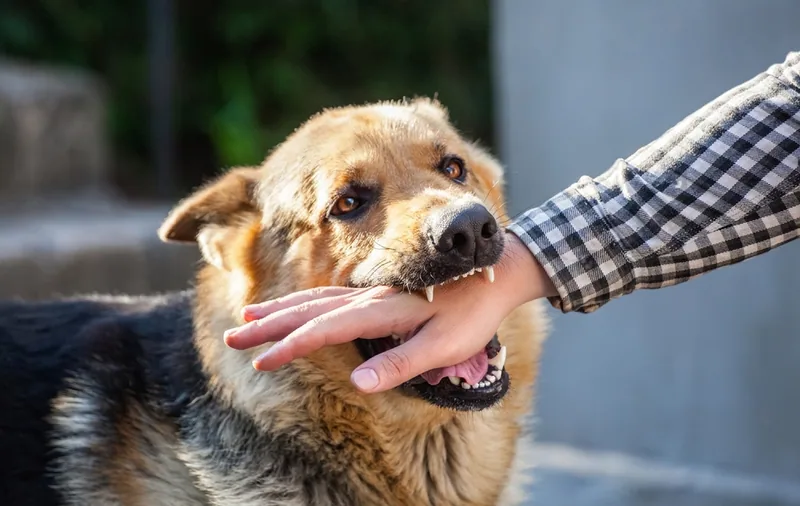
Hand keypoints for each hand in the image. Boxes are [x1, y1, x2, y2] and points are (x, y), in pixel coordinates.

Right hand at [223, 232, 555, 392]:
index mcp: (383, 311)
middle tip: (234, 335)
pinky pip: (331, 296)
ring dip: (281, 309)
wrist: (496, 272)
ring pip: (316, 299)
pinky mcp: (378, 294)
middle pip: (309, 310)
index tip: (262, 361)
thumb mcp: (445, 345)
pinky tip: (296, 308)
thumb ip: (402, 363)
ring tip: (250, 316)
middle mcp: (370, 298)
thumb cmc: (473, 314)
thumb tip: (359, 383)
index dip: (291, 346)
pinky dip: (305, 302)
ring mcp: (372, 293)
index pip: (326, 330)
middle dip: (269, 324)